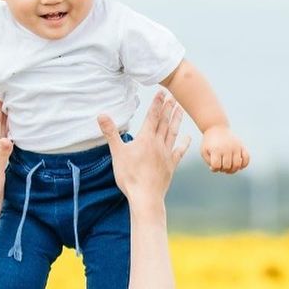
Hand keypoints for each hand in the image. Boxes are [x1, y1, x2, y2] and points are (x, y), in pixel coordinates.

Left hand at [0, 100, 12, 228]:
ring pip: (5, 135)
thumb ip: (0, 154)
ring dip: (11, 123)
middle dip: (6, 109)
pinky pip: (10, 147)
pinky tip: (20, 138)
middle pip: (0, 125)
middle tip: (14, 94)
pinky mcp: (2, 167)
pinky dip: (15, 138)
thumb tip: (6, 138)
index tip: (4, 89)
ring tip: (19, 111)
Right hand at [99, 93, 190, 211]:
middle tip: (174, 96)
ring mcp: (166, 154)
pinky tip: (187, 137)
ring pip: (173, 133)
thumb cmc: (129, 176)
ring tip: (180, 109)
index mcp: (146, 139)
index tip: (162, 92)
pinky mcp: (171, 165)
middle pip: (164, 122)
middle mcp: (158, 143)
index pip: (152, 116)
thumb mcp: (117, 153)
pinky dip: (184, 143)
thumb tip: (101, 115)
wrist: (146, 197)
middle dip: (168, 108)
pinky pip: (179, 151)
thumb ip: (110, 133)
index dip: (157, 103)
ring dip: (176, 120)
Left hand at [201, 126, 249, 173]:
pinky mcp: (242, 146)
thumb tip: (218, 169)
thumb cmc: (209, 142)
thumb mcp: (204, 151)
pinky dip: (244, 164)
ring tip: (228, 166)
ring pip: (237, 165)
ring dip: (232, 170)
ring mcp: (236, 147)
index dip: (214, 169)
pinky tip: (238, 165)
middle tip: (220, 165)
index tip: (212, 165)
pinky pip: (247, 158)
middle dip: (223, 169)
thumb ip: (209, 162)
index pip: (216, 166)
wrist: (216, 128)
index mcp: (216, 149)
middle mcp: (227, 148)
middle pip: (227, 167)